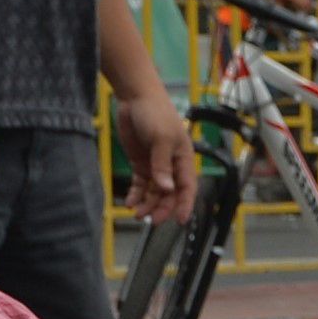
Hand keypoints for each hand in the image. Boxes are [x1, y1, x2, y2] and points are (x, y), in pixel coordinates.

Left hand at [118, 86, 197, 223]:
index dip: (185, 204)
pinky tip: (130, 202)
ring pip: (154, 192)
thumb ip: (162, 165)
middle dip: (161, 208)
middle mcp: (171, 165)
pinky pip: (140, 185)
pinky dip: (136, 195)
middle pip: (170, 194)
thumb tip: (166, 189)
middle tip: (151, 219)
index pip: (187, 187)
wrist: (134, 97)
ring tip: (137, 213)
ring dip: (147, 204)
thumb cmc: (155, 112)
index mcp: (183, 158)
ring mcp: (155, 165)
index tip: (180, 220)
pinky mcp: (141, 163)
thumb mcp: (161, 138)